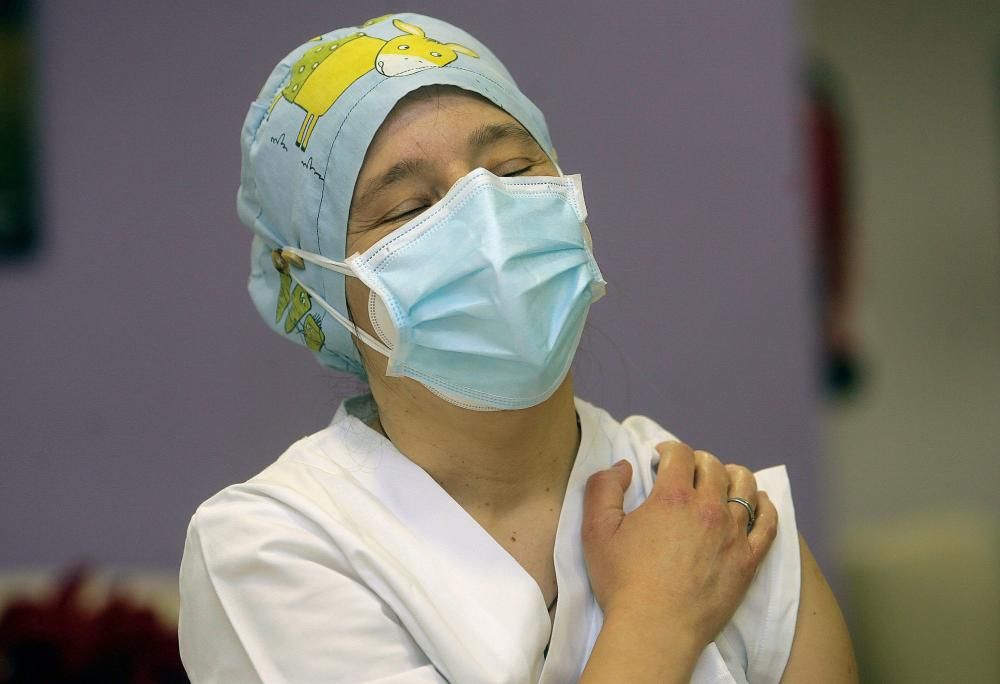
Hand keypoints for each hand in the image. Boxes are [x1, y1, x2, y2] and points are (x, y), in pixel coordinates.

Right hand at [581, 441, 777, 648]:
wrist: (655, 630)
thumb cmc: (622, 581)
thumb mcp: (595, 530)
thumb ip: (603, 488)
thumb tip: (624, 465)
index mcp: (672, 498)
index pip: (680, 455)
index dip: (669, 450)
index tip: (660, 459)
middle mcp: (708, 509)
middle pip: (713, 466)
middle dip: (697, 461)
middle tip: (686, 472)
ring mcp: (734, 534)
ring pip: (745, 487)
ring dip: (732, 476)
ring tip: (721, 482)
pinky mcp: (749, 560)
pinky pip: (768, 523)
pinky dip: (764, 505)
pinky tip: (757, 503)